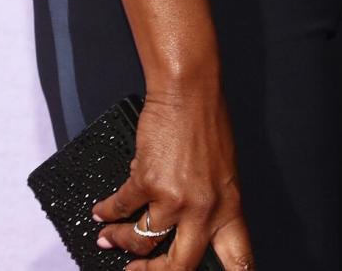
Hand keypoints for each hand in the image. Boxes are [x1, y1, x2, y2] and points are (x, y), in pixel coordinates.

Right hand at [93, 86, 253, 269]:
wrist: (189, 89)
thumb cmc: (209, 120)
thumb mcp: (224, 169)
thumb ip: (212, 202)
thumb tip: (191, 228)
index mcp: (229, 207)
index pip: (239, 260)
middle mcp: (204, 210)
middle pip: (180, 268)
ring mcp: (174, 199)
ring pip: (142, 242)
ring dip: (122, 242)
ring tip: (111, 238)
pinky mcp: (146, 182)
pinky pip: (121, 208)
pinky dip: (107, 212)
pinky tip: (102, 212)